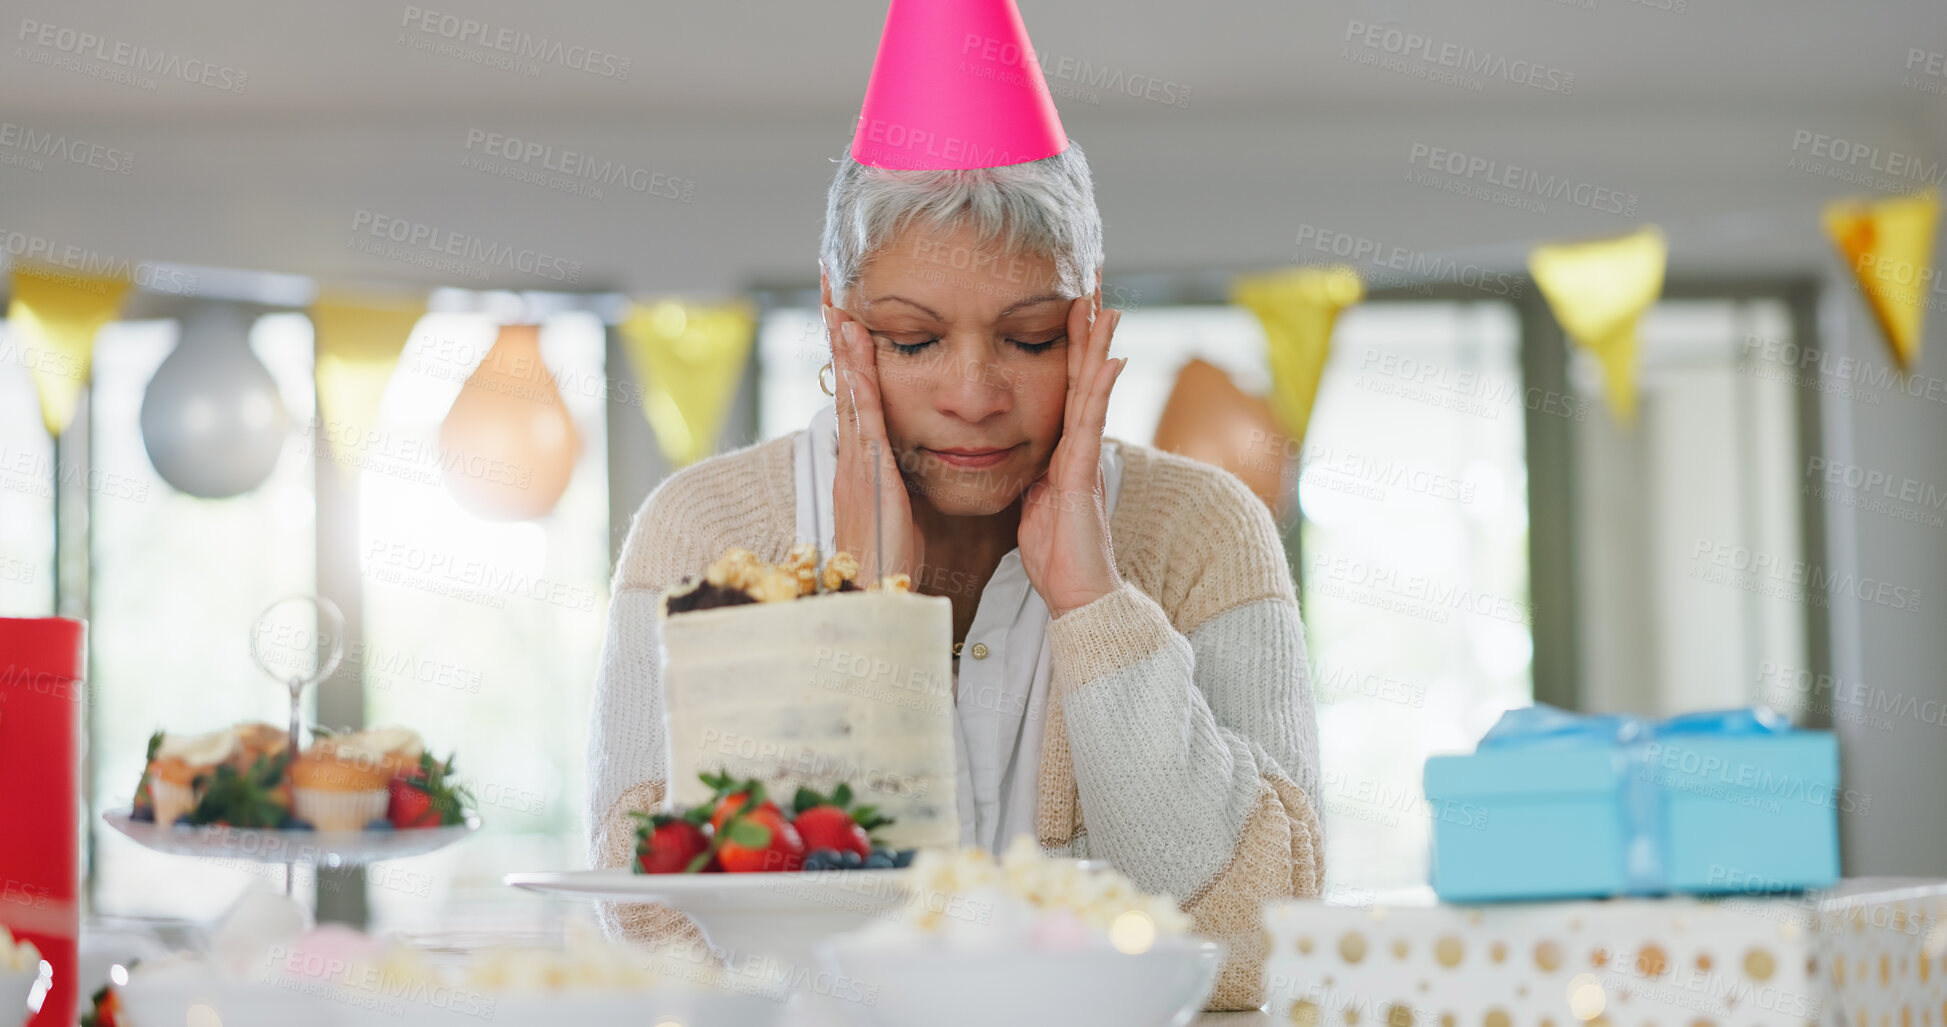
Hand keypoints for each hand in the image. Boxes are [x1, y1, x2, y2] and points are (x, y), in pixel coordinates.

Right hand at [825, 303, 921, 586]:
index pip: (861, 399)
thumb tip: (918, 468)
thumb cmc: (895, 565)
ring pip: (849, 389)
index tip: (851, 317)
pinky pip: (862, 411)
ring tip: (837, 298)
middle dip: (839, 336)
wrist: (879, 600)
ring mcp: (856, 461)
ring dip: (843, 343)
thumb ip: (907, 486)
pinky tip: (855, 341)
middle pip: (846, 382)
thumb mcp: (903, 515)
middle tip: (832, 288)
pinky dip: (857, 372)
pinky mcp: (867, 470)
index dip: (855, 358)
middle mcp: (854, 456)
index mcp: (865, 464)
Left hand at [1018, 292, 1126, 618]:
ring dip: (1099, 346)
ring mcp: (1084, 457)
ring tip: (1105, 304)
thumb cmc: (1057, 555)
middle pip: (1082, 375)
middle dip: (1087, 330)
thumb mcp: (1034, 503)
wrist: (1078, 594)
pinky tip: (1111, 359)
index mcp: (1061, 449)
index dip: (1065, 345)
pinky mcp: (1084, 475)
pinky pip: (1092, 424)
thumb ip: (1034, 475)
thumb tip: (1020, 456)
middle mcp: (1077, 446)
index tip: (1067, 303)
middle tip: (1093, 283)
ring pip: (1092, 390)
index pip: (1063, 385)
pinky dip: (1102, 389)